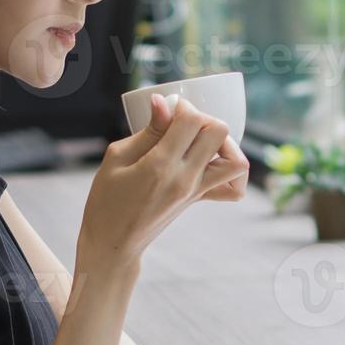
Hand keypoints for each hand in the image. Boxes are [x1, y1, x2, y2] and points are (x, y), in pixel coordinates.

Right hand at [77, 96, 248, 273]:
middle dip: (203, 118)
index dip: (182, 106)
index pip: (192, 121)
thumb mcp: (117, 158)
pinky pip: (234, 189)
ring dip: (224, 142)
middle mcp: (185, 179)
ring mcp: (197, 191)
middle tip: (182, 123)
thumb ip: (148, 131)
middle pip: (219, 132)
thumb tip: (163, 102)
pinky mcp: (200, 199)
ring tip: (199, 140)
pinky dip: (232, 171)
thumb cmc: (107, 200)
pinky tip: (212, 161)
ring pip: (237, 160)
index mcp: (160, 166)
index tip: (168, 110)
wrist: (113, 242)